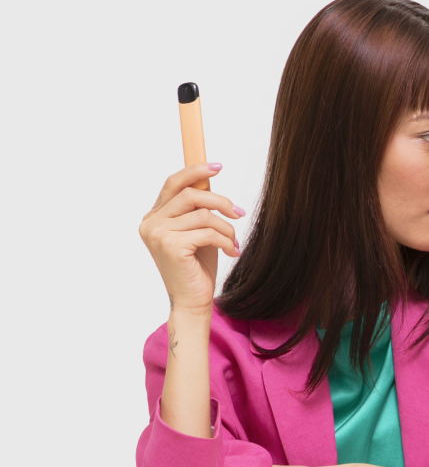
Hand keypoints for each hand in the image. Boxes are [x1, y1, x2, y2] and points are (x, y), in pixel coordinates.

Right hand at [139, 163, 243, 315]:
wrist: (193, 300)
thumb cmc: (197, 267)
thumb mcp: (198, 231)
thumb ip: (197, 209)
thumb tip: (209, 182)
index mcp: (154, 217)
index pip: (173, 183)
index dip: (195, 171)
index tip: (217, 166)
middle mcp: (151, 223)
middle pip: (191, 194)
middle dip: (221, 201)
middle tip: (239, 213)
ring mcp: (158, 234)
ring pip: (204, 214)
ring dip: (226, 227)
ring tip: (233, 242)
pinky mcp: (171, 246)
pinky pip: (209, 232)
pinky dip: (226, 240)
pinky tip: (231, 251)